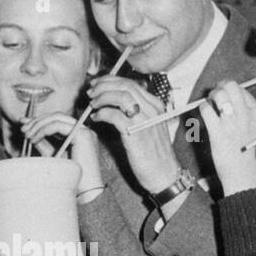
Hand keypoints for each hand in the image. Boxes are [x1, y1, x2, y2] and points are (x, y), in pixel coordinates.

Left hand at [20, 112, 102, 198]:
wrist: (84, 194)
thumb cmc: (70, 180)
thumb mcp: (52, 157)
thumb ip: (43, 143)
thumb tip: (29, 131)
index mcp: (79, 136)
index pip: (57, 121)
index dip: (39, 121)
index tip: (23, 125)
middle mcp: (84, 131)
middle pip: (56, 116)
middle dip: (37, 120)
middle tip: (22, 129)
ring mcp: (85, 132)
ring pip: (56, 118)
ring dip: (38, 124)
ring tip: (26, 135)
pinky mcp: (83, 135)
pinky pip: (57, 125)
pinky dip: (43, 130)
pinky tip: (34, 139)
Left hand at [85, 74, 180, 192]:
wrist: (164, 174)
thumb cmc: (154, 154)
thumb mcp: (148, 127)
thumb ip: (136, 112)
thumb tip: (113, 102)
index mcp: (156, 105)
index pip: (131, 83)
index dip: (111, 81)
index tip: (98, 84)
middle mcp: (152, 109)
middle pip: (125, 86)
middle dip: (103, 85)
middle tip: (91, 92)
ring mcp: (145, 120)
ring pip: (120, 96)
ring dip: (102, 97)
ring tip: (92, 104)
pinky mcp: (135, 133)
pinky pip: (115, 115)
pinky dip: (102, 113)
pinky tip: (96, 118)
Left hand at [198, 80, 255, 195]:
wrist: (242, 173)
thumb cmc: (244, 151)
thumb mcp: (253, 127)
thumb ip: (245, 111)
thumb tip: (227, 95)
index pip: (241, 89)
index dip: (229, 89)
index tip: (223, 96)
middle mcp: (246, 115)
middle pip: (231, 86)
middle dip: (219, 88)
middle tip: (214, 96)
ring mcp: (232, 123)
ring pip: (219, 94)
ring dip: (210, 97)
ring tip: (209, 105)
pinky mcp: (218, 132)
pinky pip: (206, 109)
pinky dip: (203, 108)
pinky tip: (204, 115)